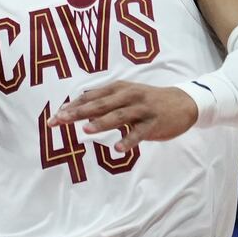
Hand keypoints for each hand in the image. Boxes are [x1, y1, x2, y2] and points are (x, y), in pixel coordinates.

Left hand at [49, 81, 199, 153]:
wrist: (183, 102)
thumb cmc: (148, 101)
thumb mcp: (126, 96)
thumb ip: (105, 103)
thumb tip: (79, 113)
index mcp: (119, 88)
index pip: (91, 97)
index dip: (72, 106)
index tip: (54, 118)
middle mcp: (129, 96)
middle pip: (100, 104)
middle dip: (79, 112)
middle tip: (60, 120)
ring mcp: (142, 109)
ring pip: (119, 115)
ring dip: (102, 122)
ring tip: (86, 130)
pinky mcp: (154, 123)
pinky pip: (139, 132)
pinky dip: (128, 140)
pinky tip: (118, 148)